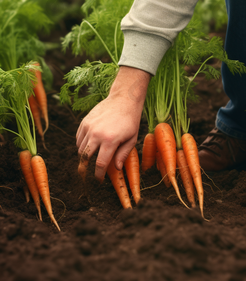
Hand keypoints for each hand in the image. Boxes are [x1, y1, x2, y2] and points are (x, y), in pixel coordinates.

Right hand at [76, 66, 150, 181]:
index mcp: (110, 141)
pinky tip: (88, 148)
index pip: (100, 164)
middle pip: (84, 158)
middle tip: (85, 177)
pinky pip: (78, 138)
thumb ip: (122, 155)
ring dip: (83, 157)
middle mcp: (97, 134)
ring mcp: (89, 127)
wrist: (123, 99)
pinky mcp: (85, 122)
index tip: (98, 180)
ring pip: (80, 149)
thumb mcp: (131, 139)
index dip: (98, 175)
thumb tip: (115, 169)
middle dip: (83, 170)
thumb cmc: (130, 121)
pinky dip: (81, 146)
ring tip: (89, 161)